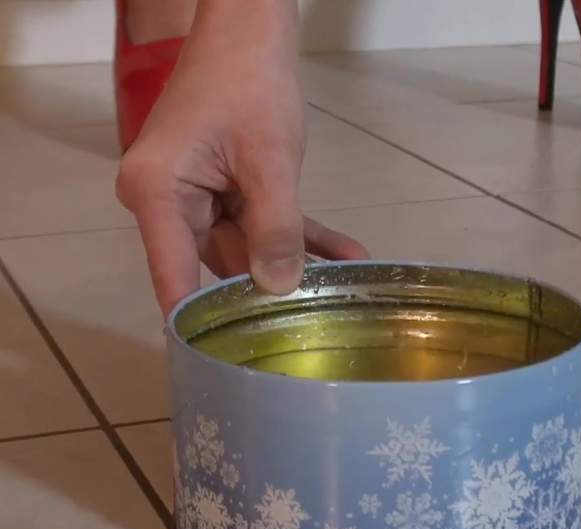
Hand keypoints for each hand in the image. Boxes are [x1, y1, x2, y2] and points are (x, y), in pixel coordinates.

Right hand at [116, 0, 367, 316]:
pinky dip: (301, 236)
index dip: (202, 325)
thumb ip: (275, 227)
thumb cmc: (249, 83)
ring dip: (298, 262)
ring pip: (249, 247)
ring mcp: (195, 197)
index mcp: (156, 195)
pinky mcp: (224, 189)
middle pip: (217, 266)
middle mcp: (167, 203)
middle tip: (317, 329)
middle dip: (270, 292)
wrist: (250, 30)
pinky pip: (263, 223)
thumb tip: (277, 290)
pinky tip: (347, 256)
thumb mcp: (268, 159)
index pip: (174, 279)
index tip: (231, 368)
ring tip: (348, 291)